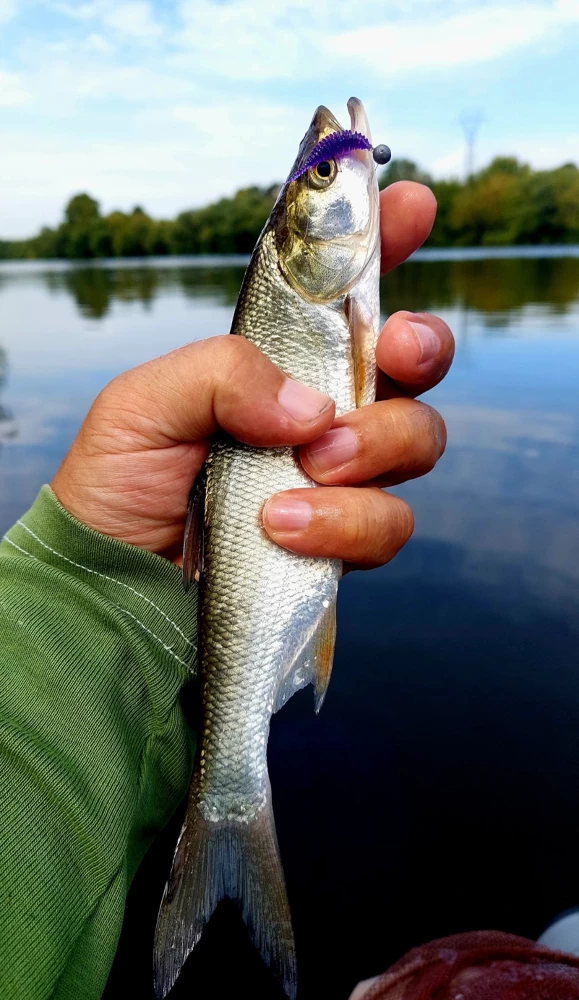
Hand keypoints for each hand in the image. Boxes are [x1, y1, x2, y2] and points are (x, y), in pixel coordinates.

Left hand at [52, 182, 453, 570]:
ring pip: (419, 439)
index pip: (342, 294)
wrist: (117, 582)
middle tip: (392, 350)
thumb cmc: (121, 482)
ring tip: (306, 468)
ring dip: (374, 446)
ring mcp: (340, 476)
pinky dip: (344, 524)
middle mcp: (322, 411)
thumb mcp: (145, 402)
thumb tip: (314, 410)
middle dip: (420, 346)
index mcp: (276, 362)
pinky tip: (283, 528)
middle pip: (414, 363)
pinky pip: (388, 522)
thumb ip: (224, 373)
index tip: (412, 206)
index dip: (384, 244)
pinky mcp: (344, 539)